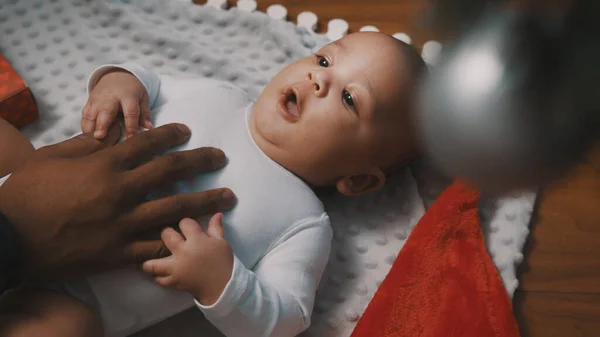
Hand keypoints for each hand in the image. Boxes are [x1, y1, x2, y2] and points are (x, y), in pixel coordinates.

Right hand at [0, 123, 234, 281]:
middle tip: (222, 157)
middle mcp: (121, 191)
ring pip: (175, 209)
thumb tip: (112, 133)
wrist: (10, 237)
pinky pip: (156, 246)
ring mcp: (123, 223)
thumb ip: (87, 145)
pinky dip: (178, 240)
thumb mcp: (53, 158)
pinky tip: (198, 235)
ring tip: (228, 197)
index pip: (148, 142)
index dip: (172, 133)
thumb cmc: (28, 193)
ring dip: (206, 201)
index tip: (187, 130)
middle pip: (172, 170)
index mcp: (105, 164)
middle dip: (202, 160)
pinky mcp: (119, 251)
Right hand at [82, 69, 151, 138]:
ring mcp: (97, 100)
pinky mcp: (89, 103)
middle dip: (102, 124)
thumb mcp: (142, 97)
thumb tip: (149, 128)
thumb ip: (144, 113)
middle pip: (106, 111)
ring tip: (92, 143)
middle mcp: (110, 98)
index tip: (130, 139)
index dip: (131, 126)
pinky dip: (84, 127)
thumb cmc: (132, 90)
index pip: (130, 112)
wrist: (116, 76)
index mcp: (127, 96)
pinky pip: (84, 116)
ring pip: (91, 115)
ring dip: (90, 129)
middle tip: (100, 137)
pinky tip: (87, 139)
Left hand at [142, 214, 233, 305]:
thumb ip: (216, 228)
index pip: (185, 222)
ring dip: (150, 261)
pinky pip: (159, 279)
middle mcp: (183, 252)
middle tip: (168, 237)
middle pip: (166, 235)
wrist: (224, 287)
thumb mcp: (222, 243)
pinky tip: (159, 273)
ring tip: (148, 260)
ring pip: (154, 263)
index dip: (185, 223)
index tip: (187, 227)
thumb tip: (216, 214)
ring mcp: (176, 268)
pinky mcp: (174, 282)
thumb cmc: (223, 263)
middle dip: (166, 233)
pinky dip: (158, 277)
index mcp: (197, 240)